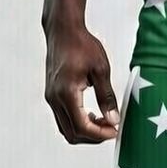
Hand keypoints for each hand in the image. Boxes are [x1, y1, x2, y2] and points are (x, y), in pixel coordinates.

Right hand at [43, 22, 120, 142]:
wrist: (63, 31)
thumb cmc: (82, 45)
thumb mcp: (101, 69)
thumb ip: (106, 97)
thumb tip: (114, 119)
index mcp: (66, 93)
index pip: (81, 127)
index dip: (100, 134)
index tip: (115, 131)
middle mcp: (54, 99)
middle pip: (72, 133)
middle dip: (93, 136)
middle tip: (112, 129)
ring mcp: (51, 98)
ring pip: (66, 128)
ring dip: (85, 130)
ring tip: (104, 121)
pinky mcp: (52, 94)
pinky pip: (63, 118)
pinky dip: (77, 122)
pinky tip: (92, 114)